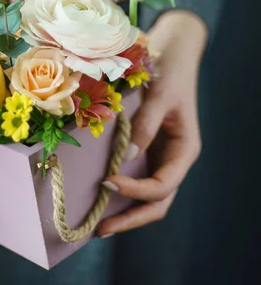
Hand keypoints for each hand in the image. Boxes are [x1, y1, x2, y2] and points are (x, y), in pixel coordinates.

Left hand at [98, 10, 207, 237]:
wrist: (174, 55)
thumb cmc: (170, 73)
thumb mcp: (159, 96)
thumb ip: (145, 126)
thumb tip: (126, 157)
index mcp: (185, 150)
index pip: (163, 185)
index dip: (136, 190)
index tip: (107, 181)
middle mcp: (174, 160)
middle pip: (158, 202)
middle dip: (131, 218)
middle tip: (100, 230)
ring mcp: (161, 158)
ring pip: (149, 197)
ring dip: (126, 211)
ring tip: (98, 225)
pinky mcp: (148, 151)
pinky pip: (137, 179)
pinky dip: (122, 192)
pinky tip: (101, 197)